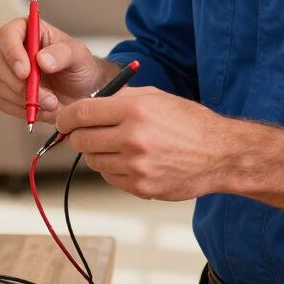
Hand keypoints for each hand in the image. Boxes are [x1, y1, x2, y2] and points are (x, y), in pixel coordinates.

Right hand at [0, 16, 113, 126]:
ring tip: (52, 103)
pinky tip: (43, 109)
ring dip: (26, 99)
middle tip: (47, 97)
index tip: (26, 72)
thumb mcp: (79, 56)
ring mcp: (8, 72)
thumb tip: (41, 59)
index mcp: (29, 31)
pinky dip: (23, 110)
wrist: (84, 93)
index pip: (7, 34)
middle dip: (20, 84)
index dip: (12, 52)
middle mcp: (15, 50)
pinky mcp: (8, 93)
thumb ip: (63, 54)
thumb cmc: (80, 67)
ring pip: (0, 85)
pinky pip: (4, 103)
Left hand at [54, 86, 232, 199]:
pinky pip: (109, 177)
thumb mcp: (156, 97)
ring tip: (117, 146)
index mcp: (135, 109)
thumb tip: (87, 104)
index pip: (81, 114)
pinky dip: (112, 169)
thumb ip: (120, 98)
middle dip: (78, 136)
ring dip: (97, 153)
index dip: (65, 117)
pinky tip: (131, 160)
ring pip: (92, 161)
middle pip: (80, 140)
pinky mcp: (140, 186)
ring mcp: (135, 165)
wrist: (219, 154)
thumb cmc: (190, 123)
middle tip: (87, 133)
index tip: (63, 120)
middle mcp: (132, 137)